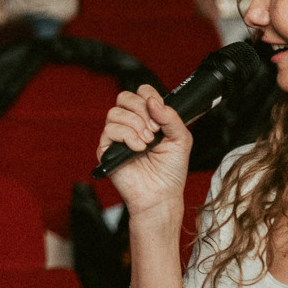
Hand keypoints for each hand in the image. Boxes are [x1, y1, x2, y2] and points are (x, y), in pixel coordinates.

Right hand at [102, 84, 195, 215]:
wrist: (161, 194)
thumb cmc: (170, 170)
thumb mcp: (181, 138)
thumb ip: (171, 116)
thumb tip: (153, 101)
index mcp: (147, 118)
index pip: (141, 92)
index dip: (150, 97)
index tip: (160, 113)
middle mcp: (130, 124)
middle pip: (125, 97)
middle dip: (142, 110)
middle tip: (155, 129)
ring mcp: (117, 136)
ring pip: (116, 113)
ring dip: (136, 125)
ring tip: (148, 142)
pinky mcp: (106, 149)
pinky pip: (110, 130)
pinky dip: (128, 137)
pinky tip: (138, 148)